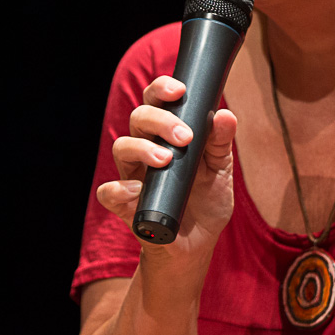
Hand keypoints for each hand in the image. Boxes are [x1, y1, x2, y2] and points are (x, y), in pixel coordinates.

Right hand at [96, 76, 237, 256]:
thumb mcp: (220, 170)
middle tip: (184, 136)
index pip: (156, 102)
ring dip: (141, 148)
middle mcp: (146, 151)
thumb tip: (225, 115)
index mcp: (167, 136)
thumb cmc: (207, 201)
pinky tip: (138, 189)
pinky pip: (108, 193)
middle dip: (159, 120)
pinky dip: (119, 189)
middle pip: (138, 118)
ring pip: (120, 147)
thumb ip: (220, 142)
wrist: (198, 244)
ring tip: (166, 160)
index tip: (179, 90)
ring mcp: (134, 177)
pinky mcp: (127, 206)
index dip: (161, 89)